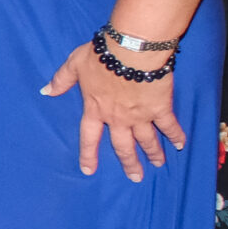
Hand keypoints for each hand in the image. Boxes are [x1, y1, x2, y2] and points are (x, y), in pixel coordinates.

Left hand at [44, 40, 184, 180]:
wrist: (131, 51)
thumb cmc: (101, 55)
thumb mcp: (75, 64)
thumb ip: (61, 79)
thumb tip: (46, 91)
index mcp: (95, 109)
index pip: (89, 137)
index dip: (88, 154)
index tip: (88, 170)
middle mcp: (117, 117)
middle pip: (122, 146)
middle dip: (129, 163)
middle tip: (135, 177)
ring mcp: (139, 115)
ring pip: (147, 140)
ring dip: (154, 153)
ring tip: (159, 164)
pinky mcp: (160, 108)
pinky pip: (169, 126)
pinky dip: (176, 135)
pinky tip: (181, 145)